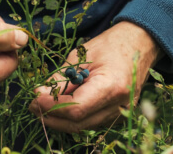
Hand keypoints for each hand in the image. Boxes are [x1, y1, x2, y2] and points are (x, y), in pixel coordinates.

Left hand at [29, 21, 161, 132]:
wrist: (139, 44)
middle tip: (33, 106)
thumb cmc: (110, 45)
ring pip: (82, 126)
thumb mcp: (80, 56)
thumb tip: (38, 94)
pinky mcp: (117, 115)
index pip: (75, 109)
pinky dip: (71, 117)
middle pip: (77, 123)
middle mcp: (119, 106)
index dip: (51, 107)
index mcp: (111, 87)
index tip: (34, 100)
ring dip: (59, 119)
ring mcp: (120, 113)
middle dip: (51, 117)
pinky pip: (89, 121)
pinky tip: (59, 106)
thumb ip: (59, 78)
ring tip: (42, 105)